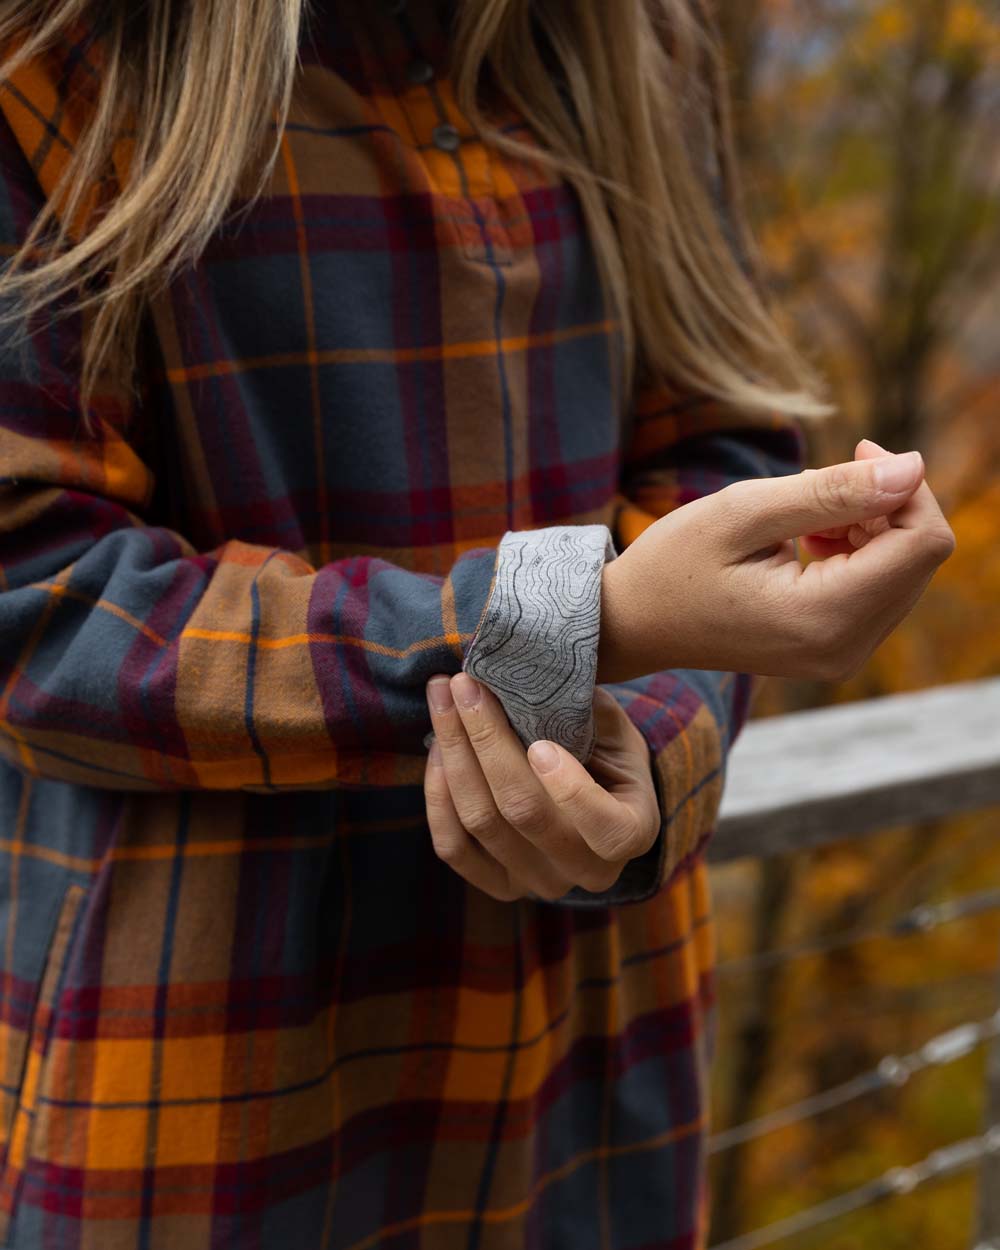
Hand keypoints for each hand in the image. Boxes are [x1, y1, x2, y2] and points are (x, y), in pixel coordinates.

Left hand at [423, 675, 659, 901]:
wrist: (590, 788)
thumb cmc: (604, 746)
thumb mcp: (609, 724)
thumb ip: (578, 709)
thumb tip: (521, 670)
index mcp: (632, 831)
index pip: (607, 830)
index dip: (571, 791)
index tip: (540, 743)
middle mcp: (588, 870)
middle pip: (524, 812)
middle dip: (487, 740)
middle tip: (465, 684)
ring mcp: (540, 883)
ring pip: (482, 823)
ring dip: (454, 753)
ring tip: (442, 699)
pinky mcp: (498, 885)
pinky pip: (453, 847)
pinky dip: (438, 796)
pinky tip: (437, 750)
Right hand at [598, 438, 955, 684]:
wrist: (633, 623)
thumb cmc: (674, 563)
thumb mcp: (745, 511)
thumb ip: (833, 491)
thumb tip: (913, 468)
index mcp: (821, 619)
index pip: (921, 543)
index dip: (905, 486)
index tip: (856, 452)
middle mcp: (843, 650)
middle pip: (919, 557)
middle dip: (885, 506)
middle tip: (821, 480)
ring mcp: (841, 656)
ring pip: (904, 571)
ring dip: (870, 528)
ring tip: (804, 517)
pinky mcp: (835, 651)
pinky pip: (881, 590)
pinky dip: (858, 552)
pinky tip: (810, 541)